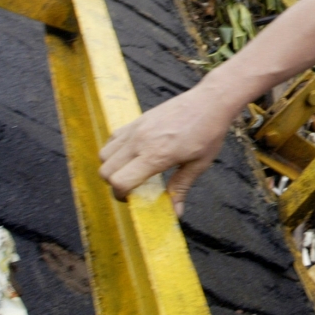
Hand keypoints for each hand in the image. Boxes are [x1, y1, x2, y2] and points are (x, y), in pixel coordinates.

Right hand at [99, 82, 237, 216]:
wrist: (210, 101)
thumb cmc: (208, 131)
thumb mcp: (199, 164)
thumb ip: (181, 187)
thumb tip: (175, 212)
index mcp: (156, 155)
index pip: (120, 181)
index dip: (122, 196)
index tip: (133, 199)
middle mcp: (140, 141)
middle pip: (106, 170)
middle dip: (114, 184)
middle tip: (132, 187)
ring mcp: (136, 128)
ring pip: (104, 154)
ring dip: (112, 167)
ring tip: (131, 171)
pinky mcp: (137, 119)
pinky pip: (113, 138)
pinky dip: (115, 150)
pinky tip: (132, 154)